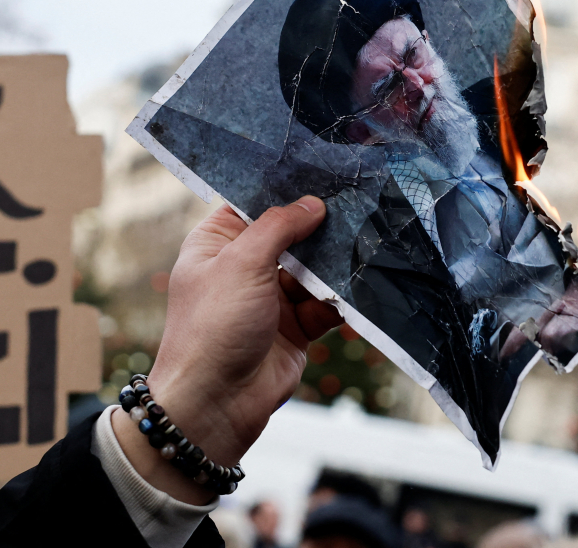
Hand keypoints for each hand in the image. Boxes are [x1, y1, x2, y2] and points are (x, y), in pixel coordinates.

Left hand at [113, 197, 341, 503]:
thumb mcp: (241, 263)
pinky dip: (339, 299)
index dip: (282, 191)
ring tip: (365, 243)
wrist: (215, 404)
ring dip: (334, 264)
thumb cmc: (212, 328)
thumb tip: (312, 203)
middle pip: (288, 236)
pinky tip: (359, 287)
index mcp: (216, 244)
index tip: (319, 173)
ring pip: (311, 270)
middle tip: (355, 204)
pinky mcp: (293, 329)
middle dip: (317, 227)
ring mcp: (268, 299)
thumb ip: (278, 228)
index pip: (251, 205)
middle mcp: (241, 268)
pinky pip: (323, 305)